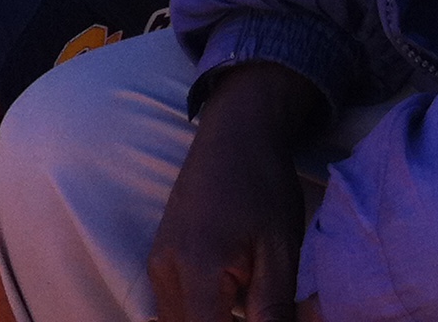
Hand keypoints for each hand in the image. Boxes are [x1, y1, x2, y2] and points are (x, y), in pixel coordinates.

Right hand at [149, 64, 324, 321]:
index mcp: (198, 268)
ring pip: (177, 321)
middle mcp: (165, 270)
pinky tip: (229, 296)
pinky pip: (172, 305)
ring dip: (210, 319)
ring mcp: (156, 264)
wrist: (236, 134)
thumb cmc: (264, 186)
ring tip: (246, 298)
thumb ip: (273, 309)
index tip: (260, 315)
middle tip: (258, 306)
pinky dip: (200, 311)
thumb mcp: (281, 249)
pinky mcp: (157, 258)